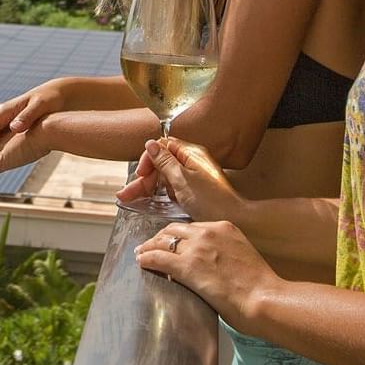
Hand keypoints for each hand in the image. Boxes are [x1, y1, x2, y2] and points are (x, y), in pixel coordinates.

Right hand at [121, 137, 244, 222]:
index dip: (148, 159)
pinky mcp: (194, 192)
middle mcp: (192, 163)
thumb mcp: (182, 179)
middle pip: (161, 164)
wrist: (236, 220)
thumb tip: (151, 144)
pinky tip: (148, 202)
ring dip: (148, 188)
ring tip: (130, 199)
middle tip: (127, 194)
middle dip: (143, 178)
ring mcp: (193, 177)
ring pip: (164, 178)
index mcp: (191, 154)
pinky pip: (172, 189)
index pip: (162, 147)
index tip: (141, 174)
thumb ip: (164, 161)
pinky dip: (159, 195)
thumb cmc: (212, 200)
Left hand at [134, 219, 277, 325]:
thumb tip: (211, 265)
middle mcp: (209, 232)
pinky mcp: (188, 266)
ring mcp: (197, 248)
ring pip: (163, 241)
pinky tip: (141, 262)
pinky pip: (159, 258)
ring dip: (149, 247)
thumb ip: (224, 254)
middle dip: (160, 237)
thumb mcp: (242, 257)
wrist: (266, 299)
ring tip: (141, 253)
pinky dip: (147, 258)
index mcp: (225, 228)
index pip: (192, 227)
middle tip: (150, 246)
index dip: (178, 234)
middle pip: (174, 229)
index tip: (170, 242)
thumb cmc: (260, 287)